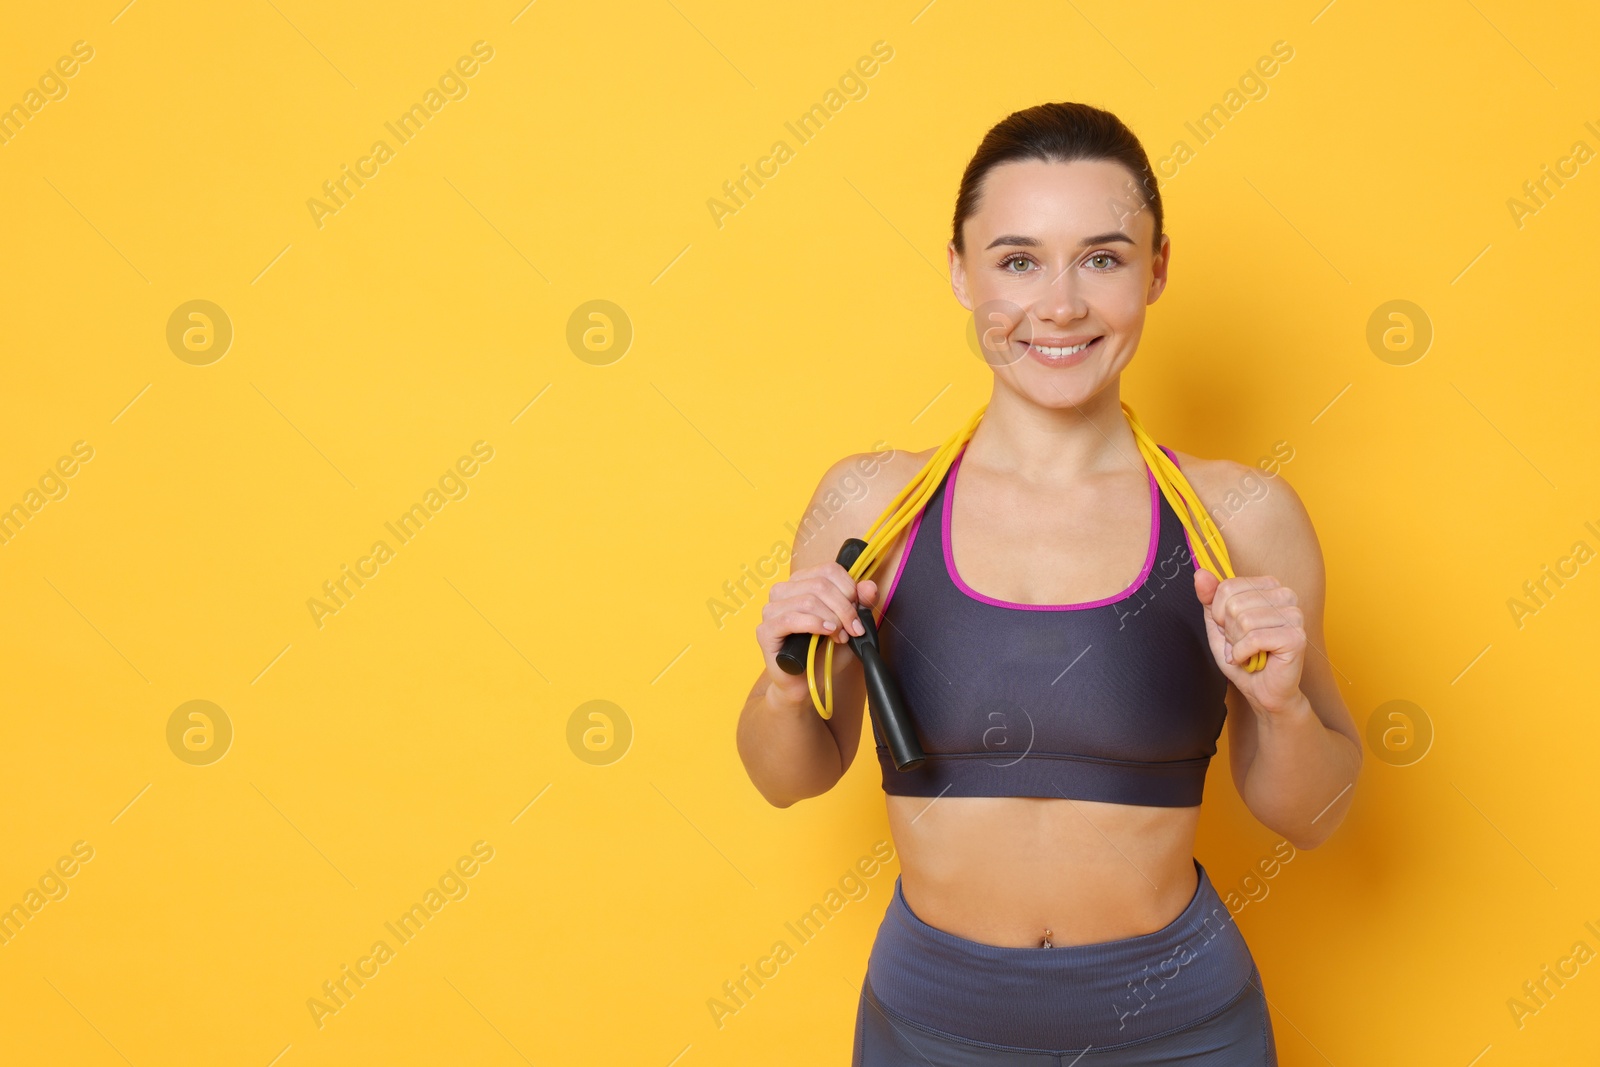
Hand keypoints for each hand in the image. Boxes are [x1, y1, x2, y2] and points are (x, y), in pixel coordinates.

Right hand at [755, 563, 876, 704]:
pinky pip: (790, 619)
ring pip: (807, 600)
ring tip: (840, 636)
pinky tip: (827, 633)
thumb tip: (869, 586)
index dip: (849, 589)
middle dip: (843, 608)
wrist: (808, 684)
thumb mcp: (850, 625)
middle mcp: (783, 591)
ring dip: (831, 619)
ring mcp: (771, 610)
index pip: (828, 570)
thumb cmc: (826, 653)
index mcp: (802, 582)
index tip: (859, 612)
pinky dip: (814, 624)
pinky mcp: (765, 631)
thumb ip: (861, 604)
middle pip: (820, 584)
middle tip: (853, 629)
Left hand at [1192, 570, 1306, 715]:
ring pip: (1244, 621)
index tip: (1229, 628)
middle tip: (1241, 643)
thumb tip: (1201, 574)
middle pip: (1234, 604)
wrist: (1262, 689)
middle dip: (1229, 630)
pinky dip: (1243, 654)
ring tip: (1247, 652)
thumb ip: (1209, 598)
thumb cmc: (1243, 655)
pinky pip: (1254, 639)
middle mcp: (1285, 595)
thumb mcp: (1218, 624)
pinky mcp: (1296, 637)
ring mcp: (1294, 615)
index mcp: (1268, 586)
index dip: (1218, 613)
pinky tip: (1250, 659)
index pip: (1227, 586)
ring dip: (1237, 643)